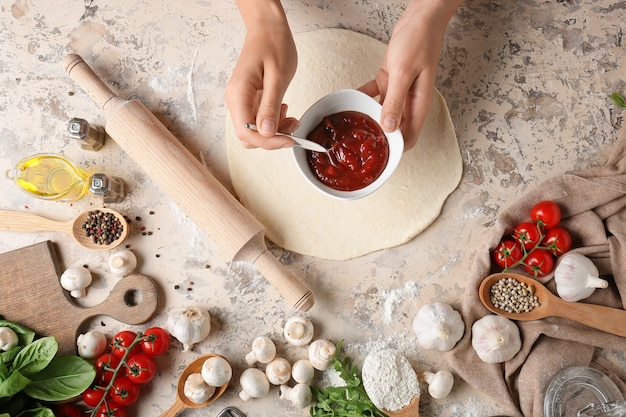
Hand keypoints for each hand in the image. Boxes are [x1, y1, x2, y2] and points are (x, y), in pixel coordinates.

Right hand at [224, 0, 298, 148]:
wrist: (267, 28)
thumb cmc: (273, 44)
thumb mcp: (278, 76)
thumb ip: (271, 106)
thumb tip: (267, 133)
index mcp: (239, 93)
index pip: (247, 132)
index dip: (269, 142)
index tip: (290, 140)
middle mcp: (235, 100)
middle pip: (248, 136)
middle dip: (272, 138)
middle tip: (293, 127)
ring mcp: (240, 101)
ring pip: (254, 130)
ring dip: (274, 131)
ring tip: (291, 116)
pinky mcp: (248, 100)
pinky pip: (257, 120)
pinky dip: (272, 121)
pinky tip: (282, 109)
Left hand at [359, 0, 461, 149]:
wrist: (420, 18)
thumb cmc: (419, 41)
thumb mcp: (403, 73)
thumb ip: (394, 101)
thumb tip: (388, 128)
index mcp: (419, 104)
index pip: (409, 138)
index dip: (395, 150)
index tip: (378, 156)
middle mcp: (410, 102)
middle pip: (394, 130)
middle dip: (379, 138)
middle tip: (358, 145)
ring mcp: (399, 92)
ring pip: (382, 114)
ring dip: (369, 119)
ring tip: (351, 127)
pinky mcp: (390, 80)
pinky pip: (374, 95)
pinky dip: (364, 98)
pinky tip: (351, 100)